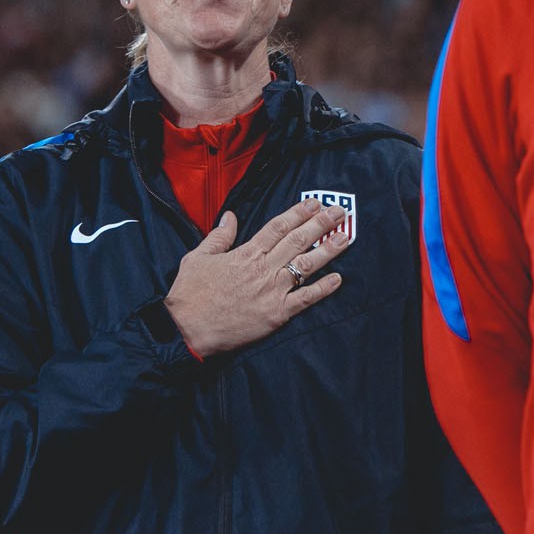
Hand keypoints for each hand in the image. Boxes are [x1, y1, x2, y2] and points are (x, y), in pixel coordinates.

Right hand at [164, 198, 349, 356]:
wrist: (187, 330)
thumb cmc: (190, 295)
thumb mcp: (197, 258)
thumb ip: (218, 237)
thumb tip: (230, 216)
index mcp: (246, 253)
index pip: (279, 227)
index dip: (299, 213)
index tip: (315, 203)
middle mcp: (263, 269)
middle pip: (298, 240)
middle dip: (321, 224)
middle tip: (340, 213)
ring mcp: (272, 291)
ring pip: (306, 265)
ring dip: (328, 250)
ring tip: (346, 237)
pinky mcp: (276, 314)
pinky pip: (305, 299)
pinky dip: (323, 289)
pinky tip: (338, 279)